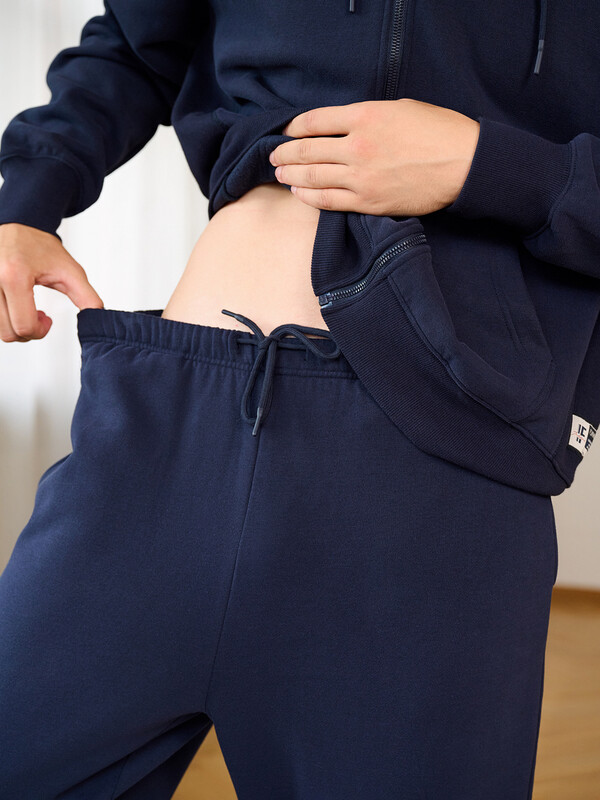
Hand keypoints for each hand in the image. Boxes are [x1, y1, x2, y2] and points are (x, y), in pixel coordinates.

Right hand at [0, 223, 103, 342]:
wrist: (16, 225)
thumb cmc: (39, 246)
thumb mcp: (70, 271)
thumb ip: (87, 297)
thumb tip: (99, 319)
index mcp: (13, 276)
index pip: (24, 325)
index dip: (40, 330)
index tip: (47, 319)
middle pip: (8, 333)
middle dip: (28, 332)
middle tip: (38, 317)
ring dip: (14, 327)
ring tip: (25, 310)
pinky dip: (2, 319)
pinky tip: (13, 306)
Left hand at [269, 98, 479, 215]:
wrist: (464, 164)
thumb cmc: (438, 131)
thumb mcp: (400, 108)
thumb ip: (367, 117)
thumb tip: (341, 126)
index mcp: (365, 116)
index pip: (315, 121)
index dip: (294, 127)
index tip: (286, 132)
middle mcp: (358, 146)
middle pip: (307, 150)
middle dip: (285, 153)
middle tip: (273, 155)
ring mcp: (361, 177)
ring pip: (312, 176)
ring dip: (291, 174)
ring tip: (280, 173)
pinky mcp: (369, 202)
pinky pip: (328, 200)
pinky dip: (309, 195)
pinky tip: (299, 192)